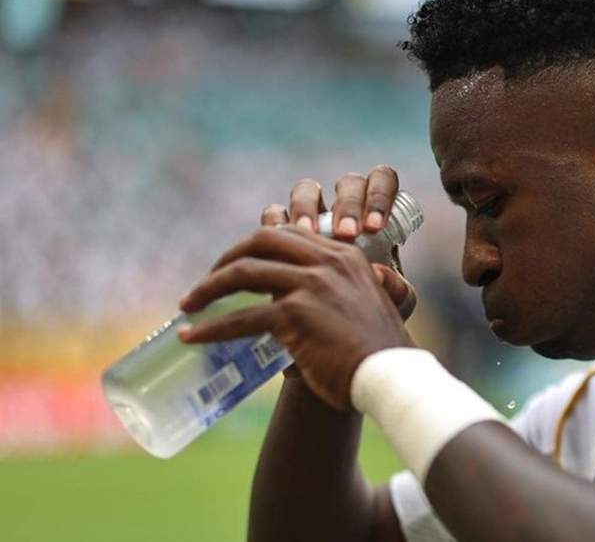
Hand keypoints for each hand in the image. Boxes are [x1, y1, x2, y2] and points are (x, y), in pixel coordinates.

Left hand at [177, 168, 416, 410]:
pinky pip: (241, 318)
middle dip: (227, 258)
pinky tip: (193, 337)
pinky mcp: (296, 314)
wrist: (391, 376)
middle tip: (207, 283)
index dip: (256, 245)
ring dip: (208, 289)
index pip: (290, 232)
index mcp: (346, 255)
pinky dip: (211, 329)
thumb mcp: (364, 305)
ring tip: (188, 306)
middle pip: (262, 240)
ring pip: (243, 273)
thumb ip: (337, 293)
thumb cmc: (377, 352)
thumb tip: (294, 302)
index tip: (237, 265)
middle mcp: (329, 261)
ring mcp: (311, 284)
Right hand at [260, 166, 415, 318]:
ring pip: (307, 190)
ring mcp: (313, 214)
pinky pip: (274, 213)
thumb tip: (381, 274)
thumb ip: (397, 291)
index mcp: (378, 212)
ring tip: (308, 233)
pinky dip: (275, 223)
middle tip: (347, 233)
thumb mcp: (392, 303)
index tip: (375, 228)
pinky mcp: (282, 230)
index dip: (378, 196)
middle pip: (348, 184)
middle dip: (347, 204)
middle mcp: (345, 206)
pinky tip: (281, 244)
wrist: (340, 327)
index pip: (382, 181)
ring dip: (307, 207)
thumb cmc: (374, 303)